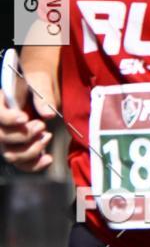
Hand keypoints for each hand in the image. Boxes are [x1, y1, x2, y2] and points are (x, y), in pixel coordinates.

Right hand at [0, 46, 60, 171]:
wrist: (39, 87)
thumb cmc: (36, 81)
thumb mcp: (39, 81)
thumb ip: (43, 95)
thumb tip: (49, 113)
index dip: (8, 118)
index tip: (24, 118)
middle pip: (2, 138)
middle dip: (24, 135)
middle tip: (41, 125)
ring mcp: (6, 139)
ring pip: (10, 155)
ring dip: (31, 150)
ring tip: (46, 136)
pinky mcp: (17, 149)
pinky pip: (21, 164)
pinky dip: (34, 165)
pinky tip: (48, 159)